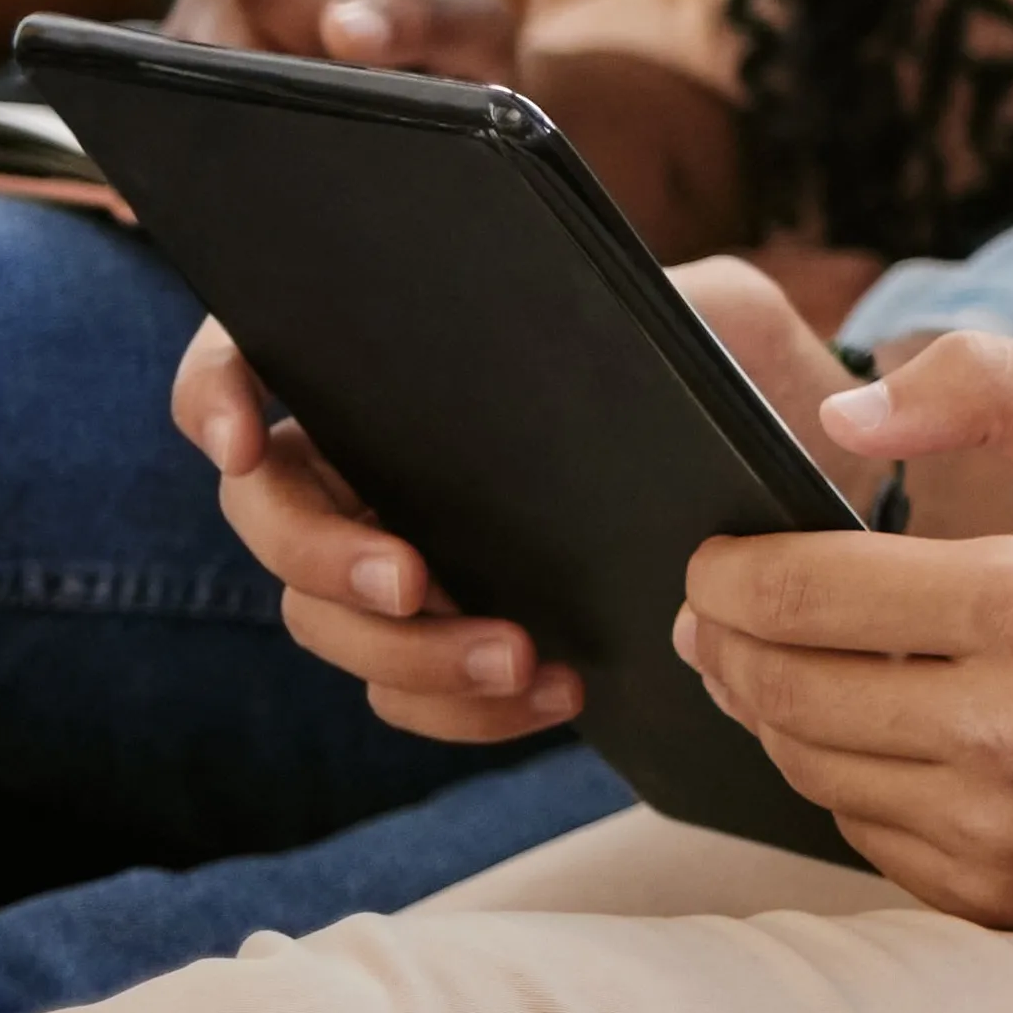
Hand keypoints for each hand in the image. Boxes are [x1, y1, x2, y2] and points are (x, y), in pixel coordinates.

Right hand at [184, 250, 876, 744]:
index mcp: (395, 359)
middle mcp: (368, 458)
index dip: (213, 387)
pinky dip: (464, 713)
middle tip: (412, 581)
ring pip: (325, 621)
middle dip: (322, 555)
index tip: (241, 439)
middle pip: (268, 514)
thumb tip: (632, 328)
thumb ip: (684, 299)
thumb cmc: (743, 375)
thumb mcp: (724, 314)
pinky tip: (558, 693)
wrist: (799, 491)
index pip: (247, 351)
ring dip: (405, 653)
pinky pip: (403, 698)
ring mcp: (393, 555)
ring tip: (521, 660)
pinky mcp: (440, 641)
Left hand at [675, 334, 1012, 928]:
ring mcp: (1007, 827)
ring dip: (770, 707)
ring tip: (778, 659)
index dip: (728, 572)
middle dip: (727, 639)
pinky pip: (859, 829)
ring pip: (807, 766)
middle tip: (718, 608)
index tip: (715, 557)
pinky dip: (841, 773)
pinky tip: (864, 726)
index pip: (806, 594)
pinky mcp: (998, 892)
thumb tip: (837, 417)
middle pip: (784, 689)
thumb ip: (978, 384)